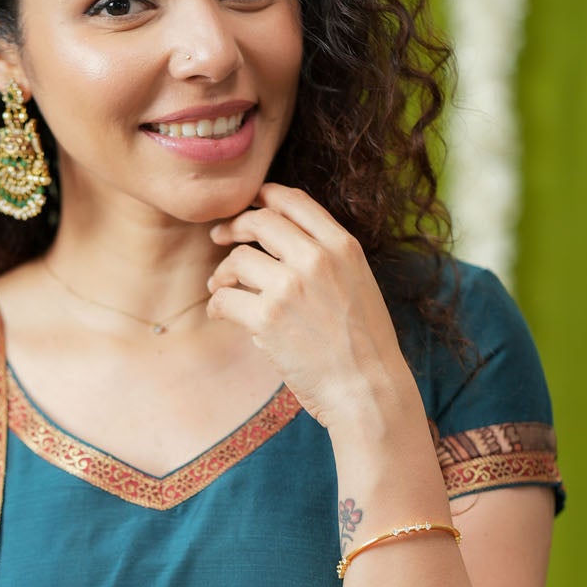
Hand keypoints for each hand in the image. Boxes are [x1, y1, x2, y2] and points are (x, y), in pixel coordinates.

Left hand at [205, 182, 412, 432]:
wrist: (369, 390)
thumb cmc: (364, 347)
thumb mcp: (359, 285)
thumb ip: (328, 260)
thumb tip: (280, 247)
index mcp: (343, 247)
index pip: (295, 201)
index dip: (265, 196)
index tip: (250, 204)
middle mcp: (317, 258)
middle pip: (260, 221)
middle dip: (234, 226)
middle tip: (219, 237)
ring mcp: (290, 286)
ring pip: (238, 259)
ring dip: (222, 273)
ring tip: (220, 287)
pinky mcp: (267, 318)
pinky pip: (225, 298)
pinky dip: (217, 304)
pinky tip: (221, 312)